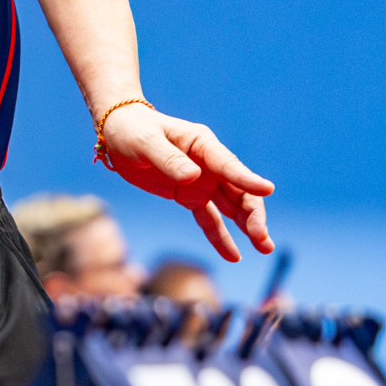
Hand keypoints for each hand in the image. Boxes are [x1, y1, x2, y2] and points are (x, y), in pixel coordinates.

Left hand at [99, 103, 274, 262]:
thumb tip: (193, 177)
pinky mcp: (189, 196)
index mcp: (201, 143)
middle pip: (239, 191)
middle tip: (261, 237)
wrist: (118, 133)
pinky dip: (221, 237)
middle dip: (252, 213)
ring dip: (247, 226)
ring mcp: (202, 181)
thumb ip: (169, 159)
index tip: (266, 190)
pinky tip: (234, 255)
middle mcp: (208, 164)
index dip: (246, 179)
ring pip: (231, 207)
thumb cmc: (133, 130)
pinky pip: (209, 219)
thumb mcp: (146, 142)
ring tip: (264, 248)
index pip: (228, 164)